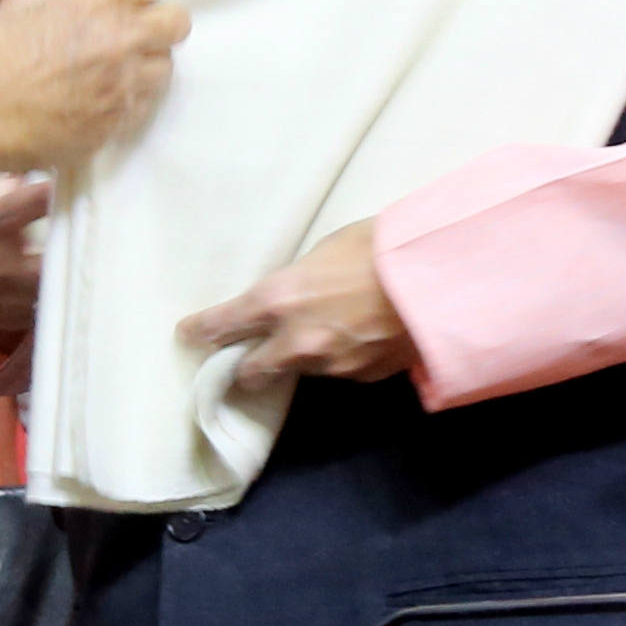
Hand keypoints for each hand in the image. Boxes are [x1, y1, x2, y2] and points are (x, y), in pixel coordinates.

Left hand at [180, 221, 419, 389]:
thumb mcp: (326, 250)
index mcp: (278, 299)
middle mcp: (295, 340)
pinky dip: (339, 360)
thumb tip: (293, 292)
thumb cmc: (380, 247)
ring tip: (317, 339)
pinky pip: (338, 372)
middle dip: (245, 365)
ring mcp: (329, 365)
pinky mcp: (360, 378)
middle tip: (243, 359)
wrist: (438, 282)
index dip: (201, 330)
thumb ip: (299, 279)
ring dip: (298, 360)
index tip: (187, 334)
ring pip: (298, 371)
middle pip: (251, 369)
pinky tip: (357, 339)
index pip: (222, 323)